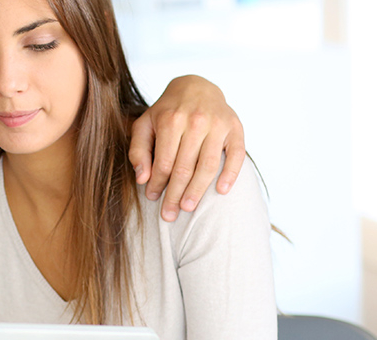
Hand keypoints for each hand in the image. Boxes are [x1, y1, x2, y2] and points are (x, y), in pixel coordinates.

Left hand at [129, 75, 244, 221]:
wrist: (196, 87)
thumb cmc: (166, 112)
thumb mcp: (145, 125)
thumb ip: (138, 150)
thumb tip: (142, 179)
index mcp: (171, 120)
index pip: (164, 162)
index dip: (158, 184)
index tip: (152, 198)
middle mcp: (195, 121)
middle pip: (185, 167)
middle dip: (175, 194)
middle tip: (169, 214)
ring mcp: (218, 124)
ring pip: (208, 165)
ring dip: (198, 190)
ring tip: (188, 208)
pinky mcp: (235, 127)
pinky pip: (237, 155)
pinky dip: (230, 174)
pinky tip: (221, 191)